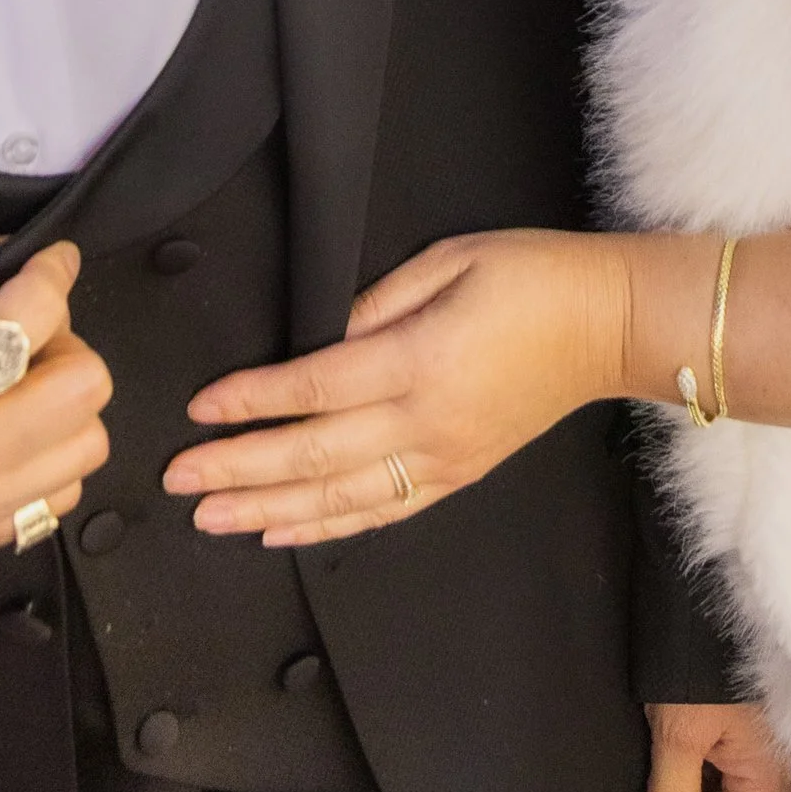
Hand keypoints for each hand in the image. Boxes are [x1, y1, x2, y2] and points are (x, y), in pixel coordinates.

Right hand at [0, 238, 111, 571]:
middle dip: (65, 344)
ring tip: (14, 390)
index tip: (51, 263)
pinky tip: (4, 438)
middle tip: (25, 334)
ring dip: (64, 408)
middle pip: (88, 387)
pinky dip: (48, 461)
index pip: (39, 317)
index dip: (52, 273)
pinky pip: (57, 499)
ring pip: (88, 446)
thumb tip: (13, 258)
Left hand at [163, 229, 634, 545]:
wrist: (610, 326)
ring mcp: (444, 457)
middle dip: (240, 468)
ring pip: (341, 498)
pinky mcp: (460, 474)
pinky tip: (284, 532)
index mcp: (419, 359)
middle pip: (315, 455)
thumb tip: (324, 332)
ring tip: (212, 517)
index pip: (315, 388)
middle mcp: (426, 420)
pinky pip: (384, 511)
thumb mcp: (452, 259)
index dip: (253, 401)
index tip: (202, 409)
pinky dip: (329, 527)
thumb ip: (380, 300)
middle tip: (180, 477)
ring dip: (269, 510)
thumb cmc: (534, 278)